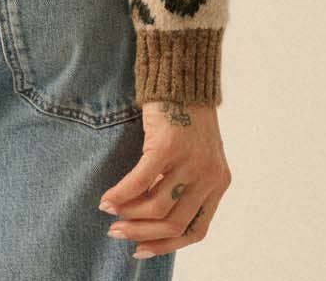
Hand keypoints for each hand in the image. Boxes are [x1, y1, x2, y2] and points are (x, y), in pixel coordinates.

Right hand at [97, 99, 230, 260]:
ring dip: (129, 216)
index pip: (195, 230)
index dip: (167, 245)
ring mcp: (190, 161)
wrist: (184, 74)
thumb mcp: (196, 155)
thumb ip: (184, 184)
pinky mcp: (167, 146)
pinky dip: (121, 194)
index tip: (142, 250)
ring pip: (156, 206)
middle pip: (173, 222)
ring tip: (110, 215)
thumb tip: (150, 217)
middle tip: (117, 234)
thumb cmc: (186, 114)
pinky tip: (107, 198)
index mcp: (218, 183)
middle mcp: (209, 176)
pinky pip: (140, 181)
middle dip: (142, 234)